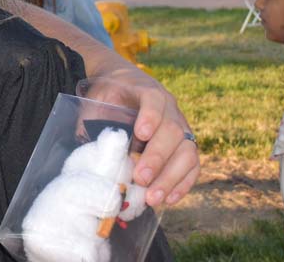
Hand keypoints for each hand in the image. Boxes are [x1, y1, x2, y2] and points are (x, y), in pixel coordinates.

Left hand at [81, 69, 200, 205]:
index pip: (154, 100)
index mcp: (146, 90)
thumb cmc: (107, 96)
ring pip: (187, 152)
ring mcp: (181, 127)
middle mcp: (170, 108)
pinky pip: (192, 166)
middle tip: (140, 178)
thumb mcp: (96, 100)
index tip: (141, 134)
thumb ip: (95, 121)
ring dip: (171, 177)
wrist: (123, 85)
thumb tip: (91, 154)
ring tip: (152, 198)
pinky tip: (168, 199)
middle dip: (157, 157)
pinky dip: (182, 184)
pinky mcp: (186, 145)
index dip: (150, 116)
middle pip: (172, 131)